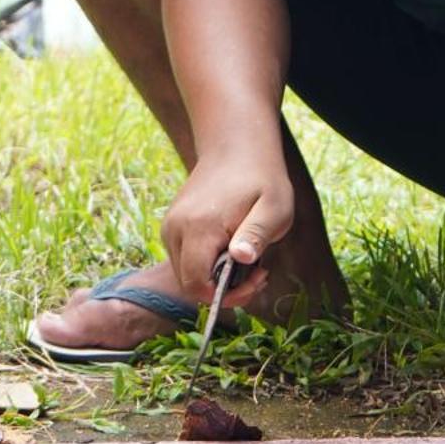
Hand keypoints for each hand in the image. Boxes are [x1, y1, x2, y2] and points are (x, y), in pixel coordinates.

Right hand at [162, 155, 294, 305]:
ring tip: (248, 259)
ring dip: (215, 277)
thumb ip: (256, 235)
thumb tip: (241, 259)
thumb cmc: (261, 178)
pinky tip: (233, 250)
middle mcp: (175, 229)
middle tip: (258, 273)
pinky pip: (185, 258)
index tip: (255, 281)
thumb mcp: (274, 208)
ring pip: (185, 273)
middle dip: (222, 289)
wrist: (237, 148)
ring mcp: (170, 226)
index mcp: (199, 227)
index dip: (224, 295)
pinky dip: (207, 264)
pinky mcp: (172, 225)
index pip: (196, 284)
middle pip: (188, 283)